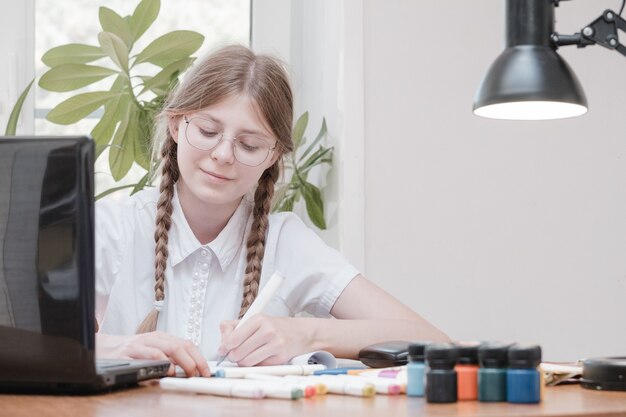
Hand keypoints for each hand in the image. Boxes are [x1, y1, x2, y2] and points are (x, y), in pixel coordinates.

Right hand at [96, 331, 210, 376]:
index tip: (207, 371)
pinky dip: (160, 362)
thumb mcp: (150, 350)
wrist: (101, 347)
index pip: (186, 344)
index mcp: (160, 338)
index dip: (199, 357)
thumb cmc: (129, 351)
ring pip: (167, 348)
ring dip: (182, 361)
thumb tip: (188, 370)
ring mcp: (140, 345)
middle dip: (194, 361)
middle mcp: (152, 339)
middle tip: (200, 374)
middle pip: (180, 346)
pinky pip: (147, 356)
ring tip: (188, 373)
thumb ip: (167, 357)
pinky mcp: (128, 354)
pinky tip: (166, 370)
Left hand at [218, 315, 310, 366]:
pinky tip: (259, 357)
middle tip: (234, 355)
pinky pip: (259, 366)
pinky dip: (255, 364)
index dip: (224, 347)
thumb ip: (235, 327)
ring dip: (243, 362)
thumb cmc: (275, 327)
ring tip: (246, 356)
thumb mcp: (256, 321)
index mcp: (259, 319)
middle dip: (233, 356)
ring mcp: (276, 344)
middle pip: (238, 352)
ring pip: (247, 361)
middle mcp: (268, 330)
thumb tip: (222, 341)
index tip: (223, 349)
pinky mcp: (281, 357)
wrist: (300, 332)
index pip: (234, 338)